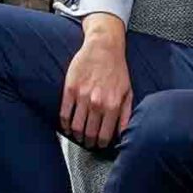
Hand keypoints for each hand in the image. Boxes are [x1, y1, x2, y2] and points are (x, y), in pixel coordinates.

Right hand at [60, 15, 135, 148]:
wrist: (104, 47)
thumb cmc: (117, 69)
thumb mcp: (128, 92)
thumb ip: (126, 114)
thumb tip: (123, 134)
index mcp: (113, 105)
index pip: (104, 135)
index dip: (101, 144)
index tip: (98, 145)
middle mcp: (97, 103)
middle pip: (89, 133)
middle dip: (88, 142)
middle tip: (87, 143)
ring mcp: (82, 96)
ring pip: (76, 126)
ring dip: (76, 135)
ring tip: (77, 137)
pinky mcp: (69, 89)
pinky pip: (64, 113)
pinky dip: (65, 124)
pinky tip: (67, 126)